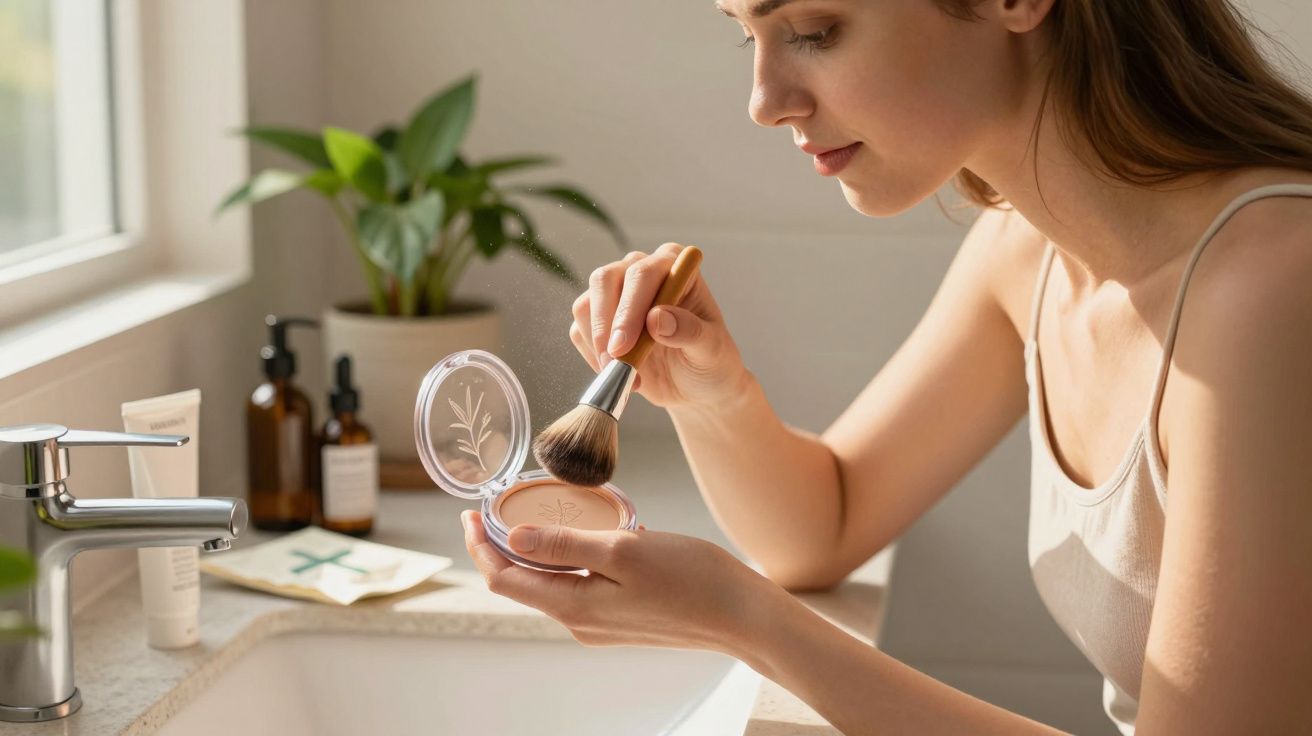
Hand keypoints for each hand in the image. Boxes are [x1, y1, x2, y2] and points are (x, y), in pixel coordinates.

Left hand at [461, 509, 775, 653]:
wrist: (742, 614)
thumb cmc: (691, 579)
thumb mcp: (622, 549)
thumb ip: (564, 544)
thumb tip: (513, 536)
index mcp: (573, 606)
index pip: (503, 578)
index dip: (481, 545)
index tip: (470, 512)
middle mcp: (580, 621)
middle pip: (522, 582)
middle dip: (502, 545)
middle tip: (496, 507)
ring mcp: (601, 622)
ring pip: (551, 583)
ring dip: (535, 551)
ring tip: (534, 514)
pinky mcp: (622, 615)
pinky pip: (579, 585)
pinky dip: (567, 558)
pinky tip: (584, 533)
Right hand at [570, 242, 748, 408]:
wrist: (697, 388)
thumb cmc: (712, 362)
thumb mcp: (712, 350)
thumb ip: (689, 331)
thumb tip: (656, 318)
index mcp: (674, 266)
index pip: (643, 273)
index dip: (630, 308)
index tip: (624, 346)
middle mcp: (641, 271)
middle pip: (605, 280)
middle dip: (605, 324)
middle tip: (614, 362)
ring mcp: (616, 294)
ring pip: (586, 305)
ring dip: (598, 344)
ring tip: (627, 375)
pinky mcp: (599, 320)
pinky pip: (579, 332)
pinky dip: (594, 357)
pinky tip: (620, 375)